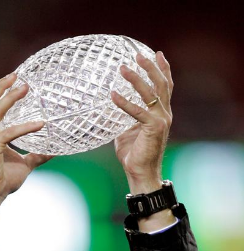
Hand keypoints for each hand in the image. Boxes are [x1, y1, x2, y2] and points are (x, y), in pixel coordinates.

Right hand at [0, 72, 52, 201]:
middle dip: (1, 86)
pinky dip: (26, 126)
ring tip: (25, 87)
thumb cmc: (3, 181)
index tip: (15, 80)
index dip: (1, 91)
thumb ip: (37, 155)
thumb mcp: (25, 164)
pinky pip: (11, 132)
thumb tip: (55, 151)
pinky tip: (41, 124)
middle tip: (17, 74)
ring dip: (10, 96)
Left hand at [111, 51, 173, 194]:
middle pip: (161, 84)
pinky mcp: (153, 128)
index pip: (165, 86)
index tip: (156, 53)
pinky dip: (124, 103)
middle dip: (151, 67)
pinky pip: (137, 112)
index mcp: (161, 112)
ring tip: (123, 68)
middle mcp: (165, 113)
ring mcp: (161, 120)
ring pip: (151, 94)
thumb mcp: (127, 129)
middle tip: (138, 54)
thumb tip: (110, 105)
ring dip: (137, 79)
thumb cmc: (133, 152)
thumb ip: (124, 116)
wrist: (140, 171)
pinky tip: (112, 95)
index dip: (162, 69)